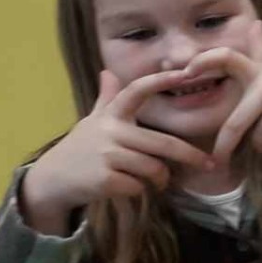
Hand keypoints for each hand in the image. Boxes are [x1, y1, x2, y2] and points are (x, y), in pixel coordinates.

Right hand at [21, 69, 214, 233]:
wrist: (52, 179)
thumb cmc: (81, 148)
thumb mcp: (93, 121)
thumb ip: (106, 99)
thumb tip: (107, 72)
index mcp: (111, 115)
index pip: (136, 91)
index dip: (160, 80)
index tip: (185, 74)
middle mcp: (110, 131)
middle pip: (163, 143)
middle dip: (190, 156)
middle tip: (209, 164)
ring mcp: (107, 155)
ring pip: (154, 168)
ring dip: (160, 179)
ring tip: (155, 181)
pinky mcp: (105, 179)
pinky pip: (139, 186)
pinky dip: (140, 190)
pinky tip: (127, 188)